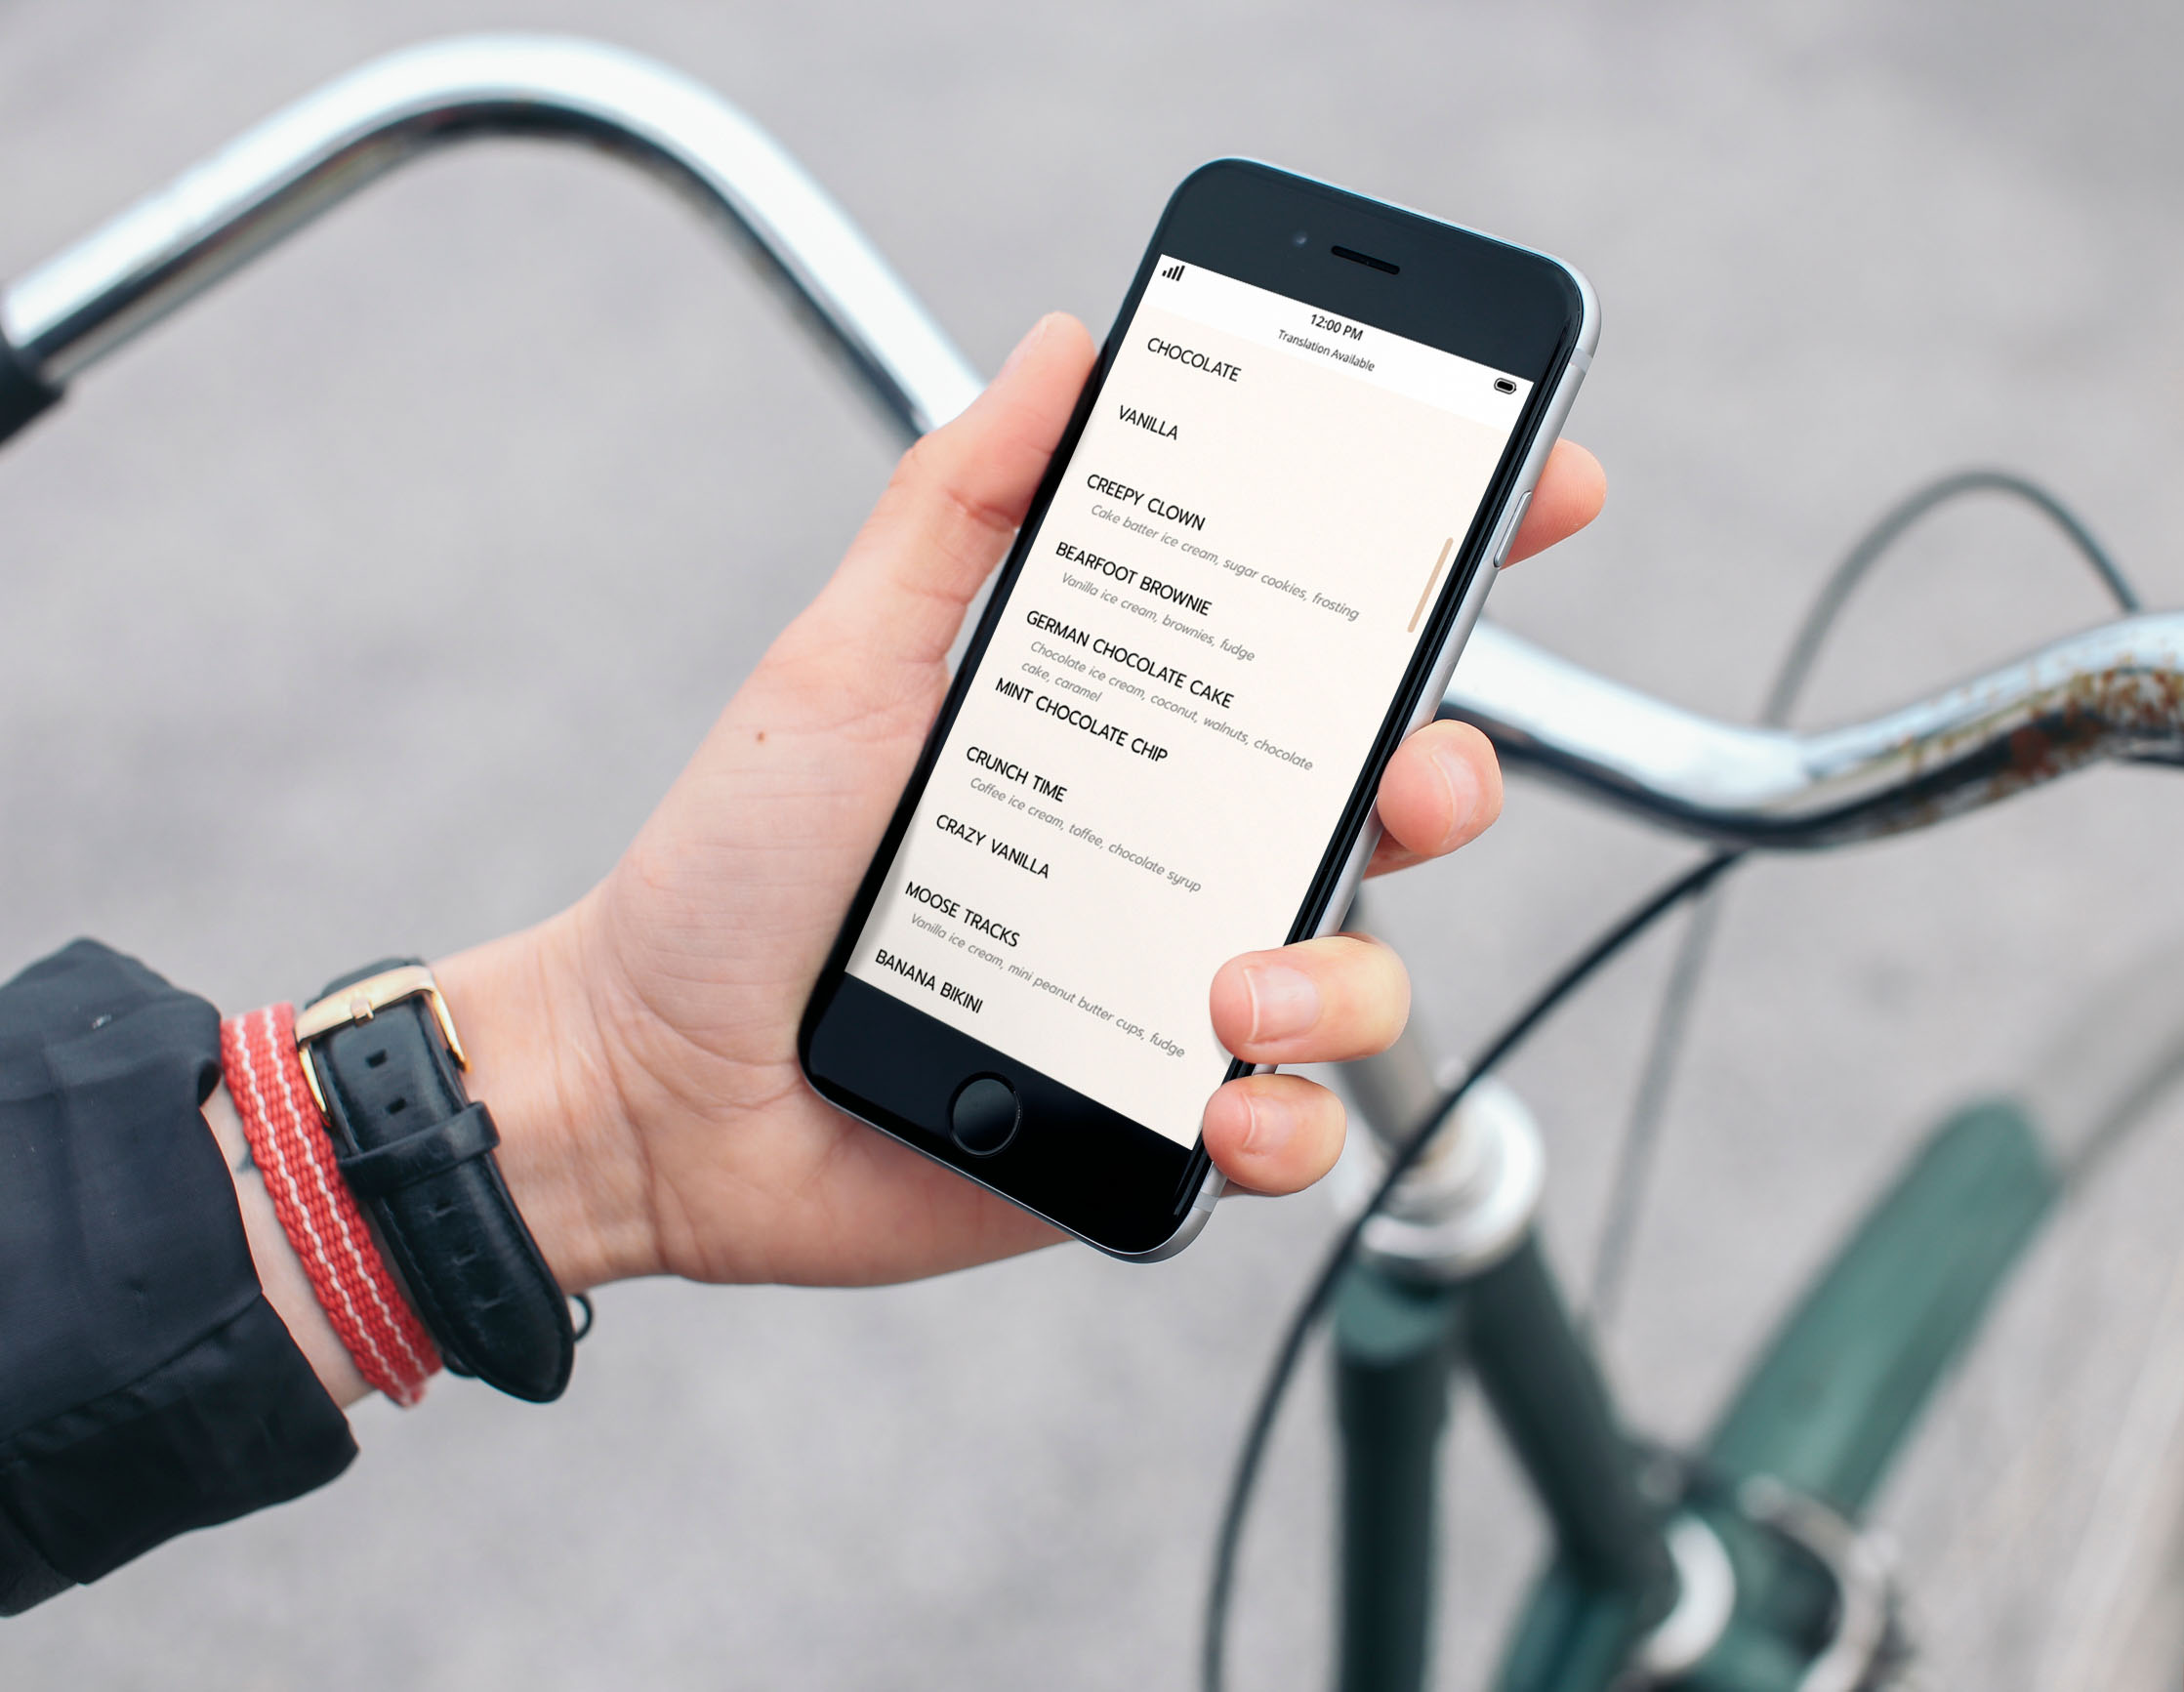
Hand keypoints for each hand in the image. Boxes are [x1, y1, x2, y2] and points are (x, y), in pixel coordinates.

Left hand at [436, 312, 1605, 1291]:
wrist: (647, 1086)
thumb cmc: (729, 868)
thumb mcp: (842, 662)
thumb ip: (954, 509)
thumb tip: (1066, 345)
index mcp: (1124, 724)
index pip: (1312, 632)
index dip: (1443, 558)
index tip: (1536, 485)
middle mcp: (1171, 848)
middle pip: (1388, 794)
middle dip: (1445, 774)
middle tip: (1407, 776)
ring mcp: (1170, 988)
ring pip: (1362, 972)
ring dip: (1344, 975)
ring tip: (1232, 989)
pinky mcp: (1151, 1119)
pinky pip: (1290, 1127)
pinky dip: (1283, 1122)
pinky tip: (1214, 1103)